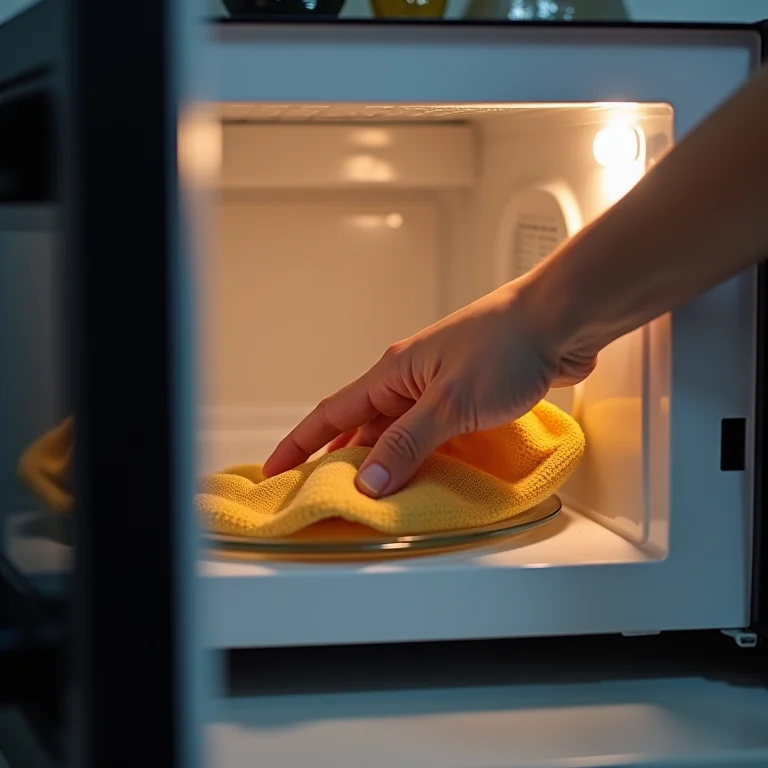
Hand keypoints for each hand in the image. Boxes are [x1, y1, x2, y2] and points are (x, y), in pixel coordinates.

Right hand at [263, 279, 595, 496]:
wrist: (560, 323)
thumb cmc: (506, 343)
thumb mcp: (449, 402)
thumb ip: (409, 442)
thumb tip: (372, 479)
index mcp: (393, 373)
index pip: (333, 412)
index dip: (300, 442)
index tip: (277, 468)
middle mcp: (411, 380)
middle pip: (363, 428)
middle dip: (343, 462)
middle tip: (325, 496)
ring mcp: (440, 389)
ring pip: (399, 433)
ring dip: (387, 463)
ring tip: (373, 498)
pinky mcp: (468, 399)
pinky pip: (432, 435)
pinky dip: (422, 458)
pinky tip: (425, 477)